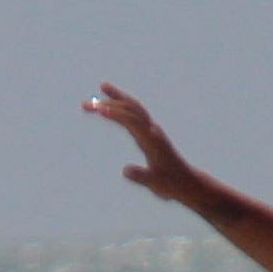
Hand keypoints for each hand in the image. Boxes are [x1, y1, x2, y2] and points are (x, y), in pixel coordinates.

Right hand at [86, 83, 213, 209]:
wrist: (186, 182)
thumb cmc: (171, 184)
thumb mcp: (156, 183)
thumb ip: (141, 177)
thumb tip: (126, 170)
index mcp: (151, 140)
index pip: (132, 121)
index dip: (116, 114)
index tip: (99, 110)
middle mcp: (152, 130)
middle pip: (131, 108)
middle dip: (110, 102)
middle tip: (86, 103)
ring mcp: (152, 129)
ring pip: (134, 107)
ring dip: (117, 97)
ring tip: (102, 87)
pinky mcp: (150, 132)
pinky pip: (135, 113)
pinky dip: (123, 105)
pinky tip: (114, 106)